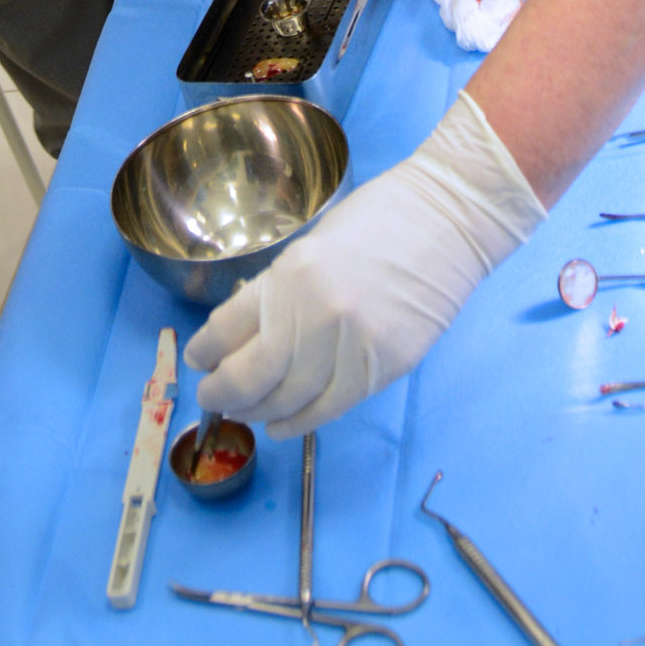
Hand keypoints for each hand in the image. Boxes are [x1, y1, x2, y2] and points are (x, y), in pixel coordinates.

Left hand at [186, 96, 543, 434]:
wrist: (446, 220)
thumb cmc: (378, 220)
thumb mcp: (311, 246)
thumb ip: (282, 291)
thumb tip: (249, 335)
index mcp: (289, 275)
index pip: (228, 328)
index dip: (206, 352)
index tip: (198, 361)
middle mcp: (314, 316)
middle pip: (250, 375)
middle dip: (223, 392)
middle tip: (212, 397)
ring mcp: (351, 347)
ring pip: (289, 400)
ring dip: (259, 411)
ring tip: (244, 412)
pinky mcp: (384, 369)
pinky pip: (330, 409)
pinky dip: (299, 423)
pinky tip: (281, 426)